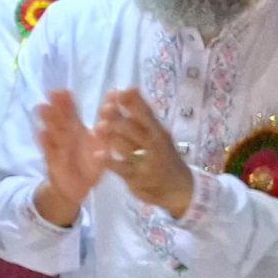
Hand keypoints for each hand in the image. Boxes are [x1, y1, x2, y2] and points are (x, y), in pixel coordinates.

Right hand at [32, 89, 108, 225]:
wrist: (77, 187)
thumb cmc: (90, 162)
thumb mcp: (101, 144)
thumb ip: (105, 124)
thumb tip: (114, 97)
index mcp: (77, 130)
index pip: (72, 112)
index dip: (68, 102)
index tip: (64, 90)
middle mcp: (66, 137)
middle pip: (60, 119)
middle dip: (57, 107)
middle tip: (53, 93)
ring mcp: (59, 148)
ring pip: (53, 132)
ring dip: (48, 121)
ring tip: (42, 108)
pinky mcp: (54, 163)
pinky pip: (50, 152)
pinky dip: (46, 144)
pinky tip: (41, 134)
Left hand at [94, 89, 193, 217]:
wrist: (180, 188)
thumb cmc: (163, 156)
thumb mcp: (157, 134)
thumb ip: (142, 115)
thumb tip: (128, 88)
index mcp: (157, 130)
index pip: (146, 113)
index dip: (133, 102)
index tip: (119, 91)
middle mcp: (154, 144)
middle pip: (135, 128)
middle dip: (120, 118)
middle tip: (104, 108)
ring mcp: (146, 161)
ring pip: (128, 146)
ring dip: (113, 136)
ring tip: (98, 126)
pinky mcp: (137, 178)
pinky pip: (122, 168)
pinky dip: (110, 162)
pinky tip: (98, 155)